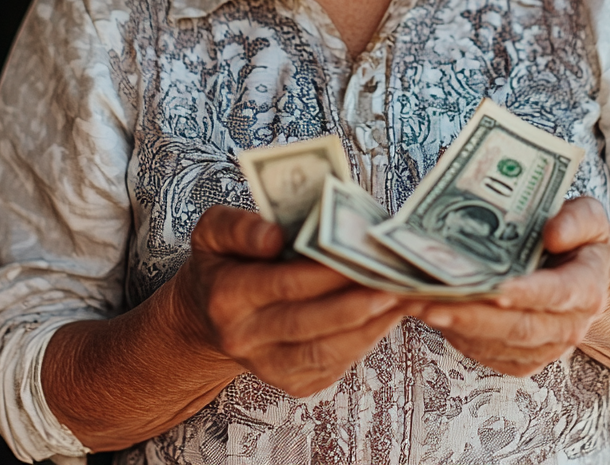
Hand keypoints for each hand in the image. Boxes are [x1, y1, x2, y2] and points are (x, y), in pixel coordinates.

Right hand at [170, 205, 410, 397]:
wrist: (208, 315)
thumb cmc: (222, 261)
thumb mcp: (214, 231)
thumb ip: (239, 227)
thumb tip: (274, 236)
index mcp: (226, 296)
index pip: (282, 284)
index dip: (324, 273)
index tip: (361, 255)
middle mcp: (243, 338)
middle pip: (307, 323)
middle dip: (355, 303)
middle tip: (395, 281)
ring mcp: (266, 366)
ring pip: (324, 352)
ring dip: (368, 327)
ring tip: (401, 299)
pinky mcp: (290, 383)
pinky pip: (332, 365)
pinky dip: (364, 342)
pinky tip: (386, 317)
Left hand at [410, 197, 609, 376]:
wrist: (584, 272)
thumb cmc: (580, 239)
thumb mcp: (588, 216)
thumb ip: (576, 220)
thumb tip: (553, 234)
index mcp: (587, 287)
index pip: (557, 294)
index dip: (526, 293)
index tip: (495, 289)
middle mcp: (568, 324)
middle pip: (520, 327)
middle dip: (473, 316)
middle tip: (433, 303)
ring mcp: (545, 345)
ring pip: (498, 344)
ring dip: (456, 327)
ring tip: (417, 305)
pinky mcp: (523, 357)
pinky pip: (488, 354)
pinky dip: (456, 336)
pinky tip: (428, 314)